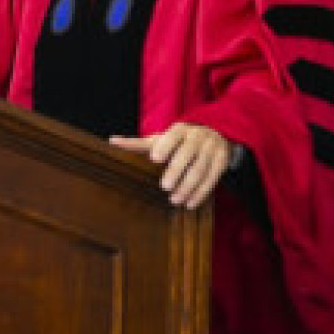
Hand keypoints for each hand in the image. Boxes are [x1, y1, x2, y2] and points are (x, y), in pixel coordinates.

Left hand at [109, 122, 231, 208]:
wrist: (217, 132)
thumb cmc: (180, 140)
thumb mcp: (161, 138)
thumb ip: (138, 143)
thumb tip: (111, 142)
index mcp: (180, 129)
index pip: (173, 135)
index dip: (165, 145)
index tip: (155, 158)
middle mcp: (197, 137)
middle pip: (188, 153)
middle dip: (177, 170)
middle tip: (164, 186)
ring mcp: (211, 148)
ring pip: (201, 168)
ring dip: (188, 186)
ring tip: (175, 200)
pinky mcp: (221, 161)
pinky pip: (213, 178)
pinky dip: (202, 192)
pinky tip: (190, 203)